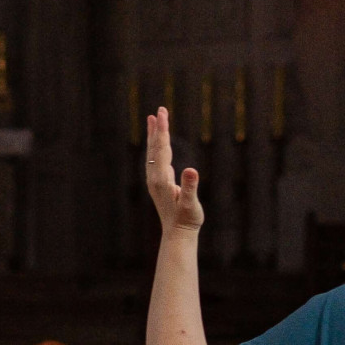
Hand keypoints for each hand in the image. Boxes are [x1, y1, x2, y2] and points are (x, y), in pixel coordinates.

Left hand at [145, 107, 203, 233]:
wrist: (178, 235)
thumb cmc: (187, 220)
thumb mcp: (191, 204)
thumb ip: (190, 187)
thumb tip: (191, 170)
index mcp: (161, 179)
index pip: (161, 149)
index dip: (163, 130)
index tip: (162, 113)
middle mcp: (155, 178)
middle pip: (155, 148)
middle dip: (157, 128)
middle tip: (159, 110)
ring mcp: (155, 181)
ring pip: (153, 153)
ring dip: (154, 135)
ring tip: (153, 120)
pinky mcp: (159, 184)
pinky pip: (155, 159)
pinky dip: (156, 147)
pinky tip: (159, 144)